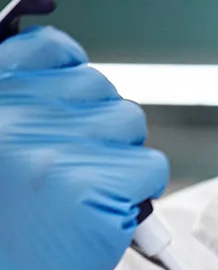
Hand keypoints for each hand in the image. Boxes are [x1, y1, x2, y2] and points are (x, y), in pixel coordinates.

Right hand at [0, 26, 167, 269]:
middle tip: (68, 172)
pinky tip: (100, 214)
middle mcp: (18, 113)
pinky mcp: (98, 183)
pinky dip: (138, 193)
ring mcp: (59, 146)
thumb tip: (69, 58)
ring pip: (130, 126)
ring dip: (119, 159)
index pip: (53, 49)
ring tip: (79, 195)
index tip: (71, 106)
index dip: (71, 76)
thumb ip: (25, 99)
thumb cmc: (4, 221)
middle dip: (98, 129)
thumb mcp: (0, 140)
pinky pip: (151, 167)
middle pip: (100, 90)